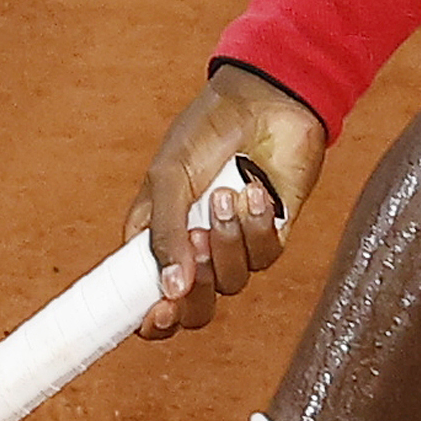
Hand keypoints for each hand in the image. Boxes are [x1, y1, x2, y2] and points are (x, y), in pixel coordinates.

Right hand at [133, 63, 327, 338]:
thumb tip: (168, 288)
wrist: (265, 99)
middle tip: (196, 242)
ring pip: (232, 283)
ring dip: (227, 242)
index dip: (153, 321)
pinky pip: (264, 256)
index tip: (158, 311)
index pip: (149, 301)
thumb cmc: (206, 131)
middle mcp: (195, 251)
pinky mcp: (271, 233)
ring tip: (225, 195)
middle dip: (196, 289)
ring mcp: (234, 244)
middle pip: (194, 309)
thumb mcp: (168, 176)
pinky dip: (258, 226)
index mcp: (158, 239)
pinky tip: (256, 190)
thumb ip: (164, 233)